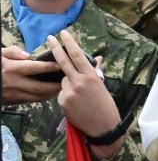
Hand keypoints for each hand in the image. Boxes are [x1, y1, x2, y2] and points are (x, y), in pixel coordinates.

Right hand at [1, 45, 62, 103]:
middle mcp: (14, 83)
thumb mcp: (0, 54)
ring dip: (52, 93)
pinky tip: (52, 92)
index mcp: (12, 69)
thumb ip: (13, 52)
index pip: (34, 68)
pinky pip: (32, 100)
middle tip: (69, 81)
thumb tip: (27, 54)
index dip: (49, 67)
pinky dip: (44, 97)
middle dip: (56, 85)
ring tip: (64, 87)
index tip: (61, 64)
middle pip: (40, 87)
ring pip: (38, 97)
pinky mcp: (14, 102)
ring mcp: (14, 94)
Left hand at [50, 31, 122, 158]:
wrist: (103, 126)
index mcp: (90, 75)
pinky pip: (62, 93)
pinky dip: (67, 95)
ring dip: (68, 82)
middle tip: (49, 37)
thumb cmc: (106, 104)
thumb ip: (95, 71)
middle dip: (55, 48)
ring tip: (80, 95)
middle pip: (63, 61)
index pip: (77, 55)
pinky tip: (76, 103)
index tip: (63, 34)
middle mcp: (78, 81)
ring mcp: (69, 92)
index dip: (69, 43)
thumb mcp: (102, 85)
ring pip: (63, 81)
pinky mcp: (63, 103)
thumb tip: (97, 58)